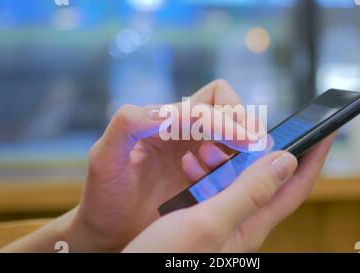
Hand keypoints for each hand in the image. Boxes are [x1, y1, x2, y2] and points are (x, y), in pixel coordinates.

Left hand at [64, 79, 263, 251]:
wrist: (110, 231)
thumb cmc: (104, 196)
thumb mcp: (106, 158)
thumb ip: (126, 124)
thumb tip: (165, 111)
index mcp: (165, 122)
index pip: (210, 104)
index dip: (228, 119)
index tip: (245, 140)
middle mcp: (186, 133)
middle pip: (229, 108)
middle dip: (245, 124)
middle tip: (254, 147)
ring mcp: (199, 155)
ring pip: (238, 136)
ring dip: (241, 150)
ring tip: (226, 171)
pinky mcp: (207, 177)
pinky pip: (234, 166)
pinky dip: (238, 170)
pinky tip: (219, 185)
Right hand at [122, 133, 334, 251]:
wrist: (133, 270)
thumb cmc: (166, 258)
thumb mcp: (209, 221)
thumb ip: (249, 192)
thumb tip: (286, 160)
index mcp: (252, 224)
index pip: (295, 186)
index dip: (314, 156)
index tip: (327, 129)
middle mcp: (241, 222)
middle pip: (269, 180)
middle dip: (264, 150)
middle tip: (249, 130)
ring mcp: (221, 221)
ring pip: (238, 180)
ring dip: (229, 158)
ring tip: (208, 146)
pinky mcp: (201, 218)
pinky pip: (214, 186)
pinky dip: (207, 169)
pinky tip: (189, 163)